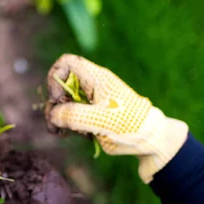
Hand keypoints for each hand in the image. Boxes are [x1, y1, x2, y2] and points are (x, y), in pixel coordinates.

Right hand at [45, 54, 187, 182]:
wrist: (150, 139)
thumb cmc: (129, 126)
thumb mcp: (100, 121)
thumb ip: (73, 115)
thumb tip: (53, 114)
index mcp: (96, 79)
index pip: (66, 63)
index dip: (55, 79)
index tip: (58, 100)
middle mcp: (92, 85)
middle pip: (60, 85)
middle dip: (54, 106)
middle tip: (57, 124)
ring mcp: (92, 98)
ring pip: (63, 102)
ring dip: (60, 118)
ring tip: (67, 134)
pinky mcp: (92, 112)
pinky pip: (72, 113)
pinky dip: (69, 124)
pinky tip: (81, 136)